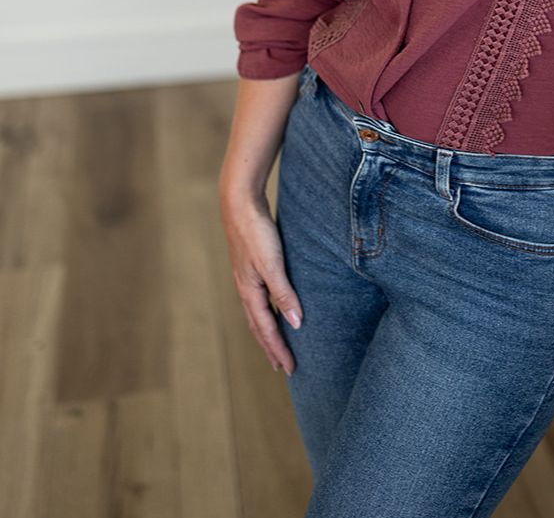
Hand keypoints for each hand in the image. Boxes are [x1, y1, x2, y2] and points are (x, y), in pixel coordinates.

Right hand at [219, 189, 302, 375]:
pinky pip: (258, 299)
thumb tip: (295, 323)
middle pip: (259, 327)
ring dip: (267, 332)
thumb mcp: (272, 264)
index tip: (290, 369)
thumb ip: (283, 293)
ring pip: (257, 314)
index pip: (266, 330)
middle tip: (282, 367)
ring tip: (276, 345)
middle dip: (270, 348)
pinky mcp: (250, 266)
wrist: (239, 203)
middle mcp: (245, 289)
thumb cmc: (256, 232)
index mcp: (250, 292)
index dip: (278, 350)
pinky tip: (272, 308)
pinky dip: (266, 312)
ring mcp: (246, 278)